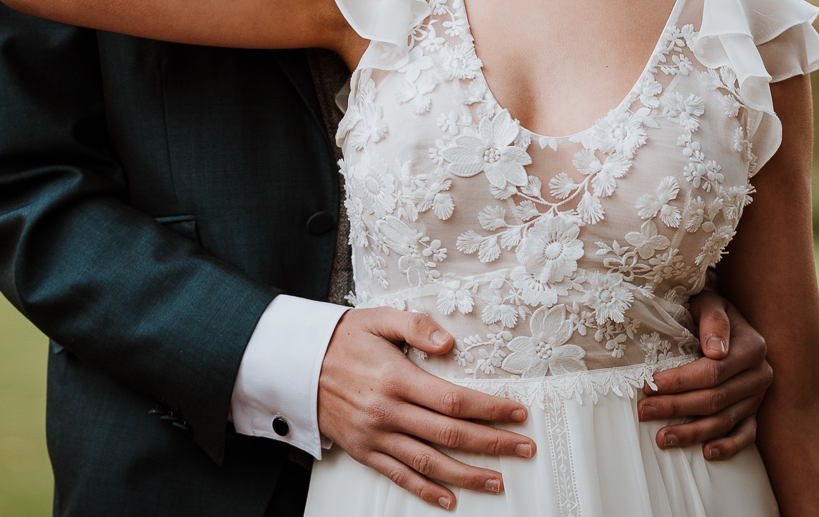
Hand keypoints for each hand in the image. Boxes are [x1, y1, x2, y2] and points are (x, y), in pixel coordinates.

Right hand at [318, 308, 533, 509]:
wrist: (294, 365)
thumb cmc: (342, 339)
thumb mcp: (378, 319)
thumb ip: (416, 326)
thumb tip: (449, 343)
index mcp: (397, 378)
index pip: (454, 400)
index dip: (490, 409)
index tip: (518, 413)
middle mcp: (388, 412)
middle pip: (450, 435)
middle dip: (492, 444)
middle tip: (524, 447)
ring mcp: (376, 436)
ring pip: (429, 463)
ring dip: (467, 475)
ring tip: (498, 481)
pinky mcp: (364, 451)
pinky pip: (399, 476)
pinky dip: (426, 492)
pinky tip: (450, 500)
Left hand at [640, 289, 773, 458]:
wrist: (727, 320)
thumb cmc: (710, 310)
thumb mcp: (710, 302)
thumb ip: (713, 320)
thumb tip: (715, 350)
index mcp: (752, 347)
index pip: (713, 371)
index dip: (681, 380)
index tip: (651, 384)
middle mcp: (760, 374)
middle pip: (715, 398)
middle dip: (677, 407)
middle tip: (644, 411)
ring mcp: (758, 396)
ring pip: (725, 420)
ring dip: (692, 433)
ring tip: (662, 437)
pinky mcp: (755, 412)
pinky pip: (746, 434)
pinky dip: (728, 446)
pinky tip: (706, 453)